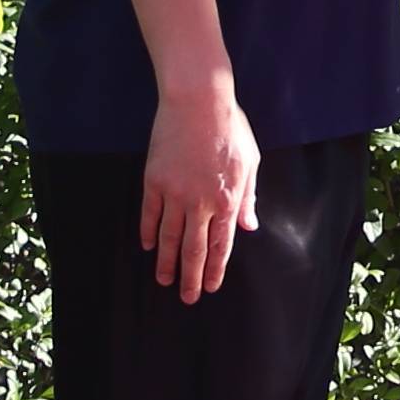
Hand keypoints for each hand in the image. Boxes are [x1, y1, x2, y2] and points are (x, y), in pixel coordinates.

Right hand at [143, 75, 261, 301]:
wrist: (198, 101)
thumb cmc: (230, 128)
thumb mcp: (250, 161)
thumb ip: (248, 197)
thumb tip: (248, 226)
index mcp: (228, 199)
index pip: (220, 244)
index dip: (215, 268)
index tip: (210, 286)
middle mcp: (201, 202)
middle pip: (194, 248)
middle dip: (191, 276)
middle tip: (187, 298)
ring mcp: (174, 193)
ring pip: (170, 237)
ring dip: (167, 262)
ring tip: (164, 281)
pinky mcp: (154, 181)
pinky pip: (150, 215)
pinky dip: (149, 233)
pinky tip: (149, 247)